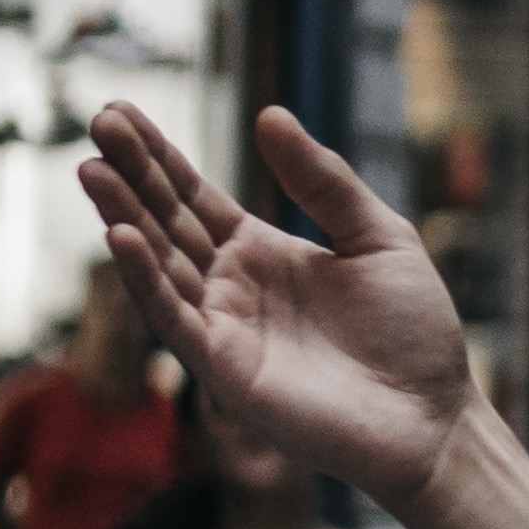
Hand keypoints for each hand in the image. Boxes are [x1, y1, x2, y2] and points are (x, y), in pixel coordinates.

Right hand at [79, 108, 477, 519]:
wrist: (435, 417)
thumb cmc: (414, 332)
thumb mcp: (379, 237)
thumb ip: (324, 181)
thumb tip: (270, 113)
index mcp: (262, 252)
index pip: (193, 195)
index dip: (157, 156)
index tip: (119, 112)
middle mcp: (231, 287)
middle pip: (166, 222)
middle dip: (130, 175)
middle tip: (98, 123)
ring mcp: (223, 328)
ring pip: (159, 265)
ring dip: (123, 218)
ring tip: (92, 170)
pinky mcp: (224, 370)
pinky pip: (173, 320)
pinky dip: (145, 280)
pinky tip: (121, 237)